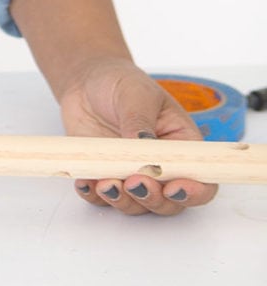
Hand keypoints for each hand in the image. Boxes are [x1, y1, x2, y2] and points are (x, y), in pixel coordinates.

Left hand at [60, 58, 217, 215]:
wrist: (86, 81)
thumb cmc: (121, 83)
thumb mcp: (136, 94)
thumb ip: (140, 121)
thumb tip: (143, 145)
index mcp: (180, 146)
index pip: (200, 179)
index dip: (193, 191)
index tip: (174, 188)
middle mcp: (160, 167)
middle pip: (169, 201)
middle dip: (153, 198)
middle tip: (135, 183)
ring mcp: (130, 173)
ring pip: (136, 204)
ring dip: (124, 201)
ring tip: (107, 184)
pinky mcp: (103, 174)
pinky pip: (101, 197)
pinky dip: (94, 195)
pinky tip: (86, 184)